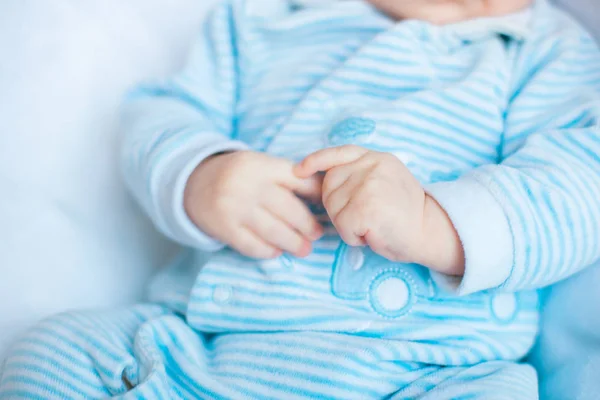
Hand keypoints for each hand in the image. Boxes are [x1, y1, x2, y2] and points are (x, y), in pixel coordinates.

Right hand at [184, 151, 323, 258]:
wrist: (193, 184)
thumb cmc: (239, 176)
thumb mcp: (261, 165)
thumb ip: (289, 177)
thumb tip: (325, 195)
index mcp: (261, 166)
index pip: (298, 180)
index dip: (318, 195)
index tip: (327, 207)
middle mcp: (248, 185)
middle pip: (288, 209)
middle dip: (307, 225)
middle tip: (316, 234)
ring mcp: (234, 208)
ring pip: (273, 231)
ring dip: (293, 243)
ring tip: (304, 249)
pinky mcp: (224, 228)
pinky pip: (253, 245)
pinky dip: (269, 251)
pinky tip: (277, 251)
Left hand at [295, 145, 463, 275]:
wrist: (431, 232)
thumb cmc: (406, 214)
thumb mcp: (386, 181)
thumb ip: (360, 174)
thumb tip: (324, 178)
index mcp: (377, 158)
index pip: (339, 153)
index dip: (316, 161)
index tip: (299, 170)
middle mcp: (372, 166)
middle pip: (329, 186)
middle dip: (338, 207)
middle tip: (366, 217)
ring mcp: (368, 185)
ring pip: (333, 208)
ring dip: (347, 224)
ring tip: (373, 224)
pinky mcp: (365, 207)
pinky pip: (343, 227)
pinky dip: (354, 237)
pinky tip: (374, 234)